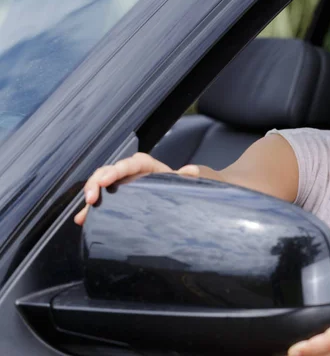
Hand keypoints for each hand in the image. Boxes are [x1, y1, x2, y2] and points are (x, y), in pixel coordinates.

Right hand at [74, 153, 200, 224]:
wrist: (180, 195)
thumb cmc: (182, 184)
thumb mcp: (186, 180)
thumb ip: (189, 175)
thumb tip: (191, 170)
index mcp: (146, 166)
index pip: (129, 164)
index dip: (116, 170)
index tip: (105, 180)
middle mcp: (132, 173)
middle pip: (109, 172)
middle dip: (96, 183)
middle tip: (91, 198)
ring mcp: (123, 185)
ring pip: (101, 185)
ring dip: (91, 197)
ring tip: (83, 214)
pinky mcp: (119, 197)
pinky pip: (103, 201)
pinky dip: (92, 210)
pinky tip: (83, 220)